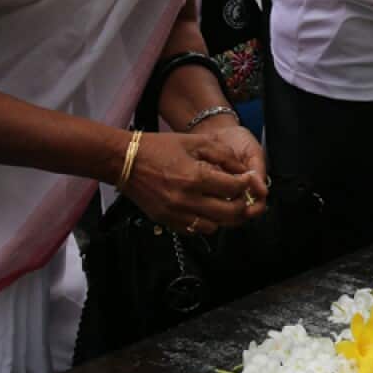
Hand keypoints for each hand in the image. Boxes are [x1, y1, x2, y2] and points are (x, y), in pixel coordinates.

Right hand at [123, 131, 268, 234]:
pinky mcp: (166, 221)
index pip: (234, 188)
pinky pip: (195, 230)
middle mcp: (186, 199)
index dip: (247, 184)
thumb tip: (242, 169)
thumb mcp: (194, 141)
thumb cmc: (157, 148)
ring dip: (225, 217)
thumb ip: (222, 154)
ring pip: (215, 226)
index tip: (248, 180)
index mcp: (195, 177)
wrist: (123, 161)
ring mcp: (175, 213)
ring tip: (226, 204)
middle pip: (230, 213)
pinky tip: (207, 209)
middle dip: (242, 204)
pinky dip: (206, 223)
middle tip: (243, 195)